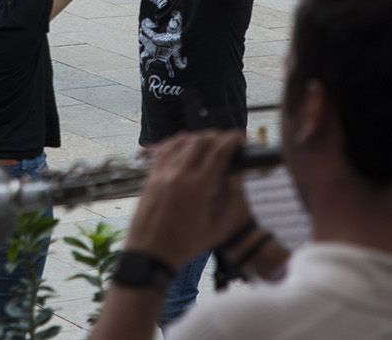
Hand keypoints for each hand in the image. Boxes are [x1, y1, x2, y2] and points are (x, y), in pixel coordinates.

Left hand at [123, 131, 252, 270]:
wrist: (150, 255)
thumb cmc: (186, 246)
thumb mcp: (218, 230)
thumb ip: (231, 202)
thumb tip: (236, 179)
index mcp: (198, 187)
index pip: (219, 152)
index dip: (232, 140)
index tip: (240, 137)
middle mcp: (179, 174)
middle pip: (200, 141)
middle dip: (217, 136)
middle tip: (226, 141)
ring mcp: (162, 173)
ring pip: (181, 142)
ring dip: (198, 138)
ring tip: (208, 142)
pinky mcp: (150, 177)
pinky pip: (164, 150)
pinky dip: (176, 143)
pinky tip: (184, 144)